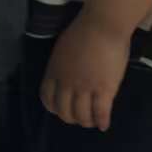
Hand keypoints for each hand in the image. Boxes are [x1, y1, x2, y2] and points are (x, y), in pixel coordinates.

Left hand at [41, 11, 131, 130]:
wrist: (102, 26)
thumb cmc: (82, 33)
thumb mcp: (62, 50)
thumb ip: (61, 66)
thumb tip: (64, 75)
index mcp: (53, 72)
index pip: (47, 98)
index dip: (54, 108)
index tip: (61, 111)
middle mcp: (66, 83)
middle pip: (64, 111)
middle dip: (71, 118)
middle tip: (80, 118)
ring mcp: (85, 87)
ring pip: (82, 115)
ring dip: (87, 122)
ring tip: (92, 122)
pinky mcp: (104, 89)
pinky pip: (101, 112)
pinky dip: (102, 121)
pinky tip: (104, 125)